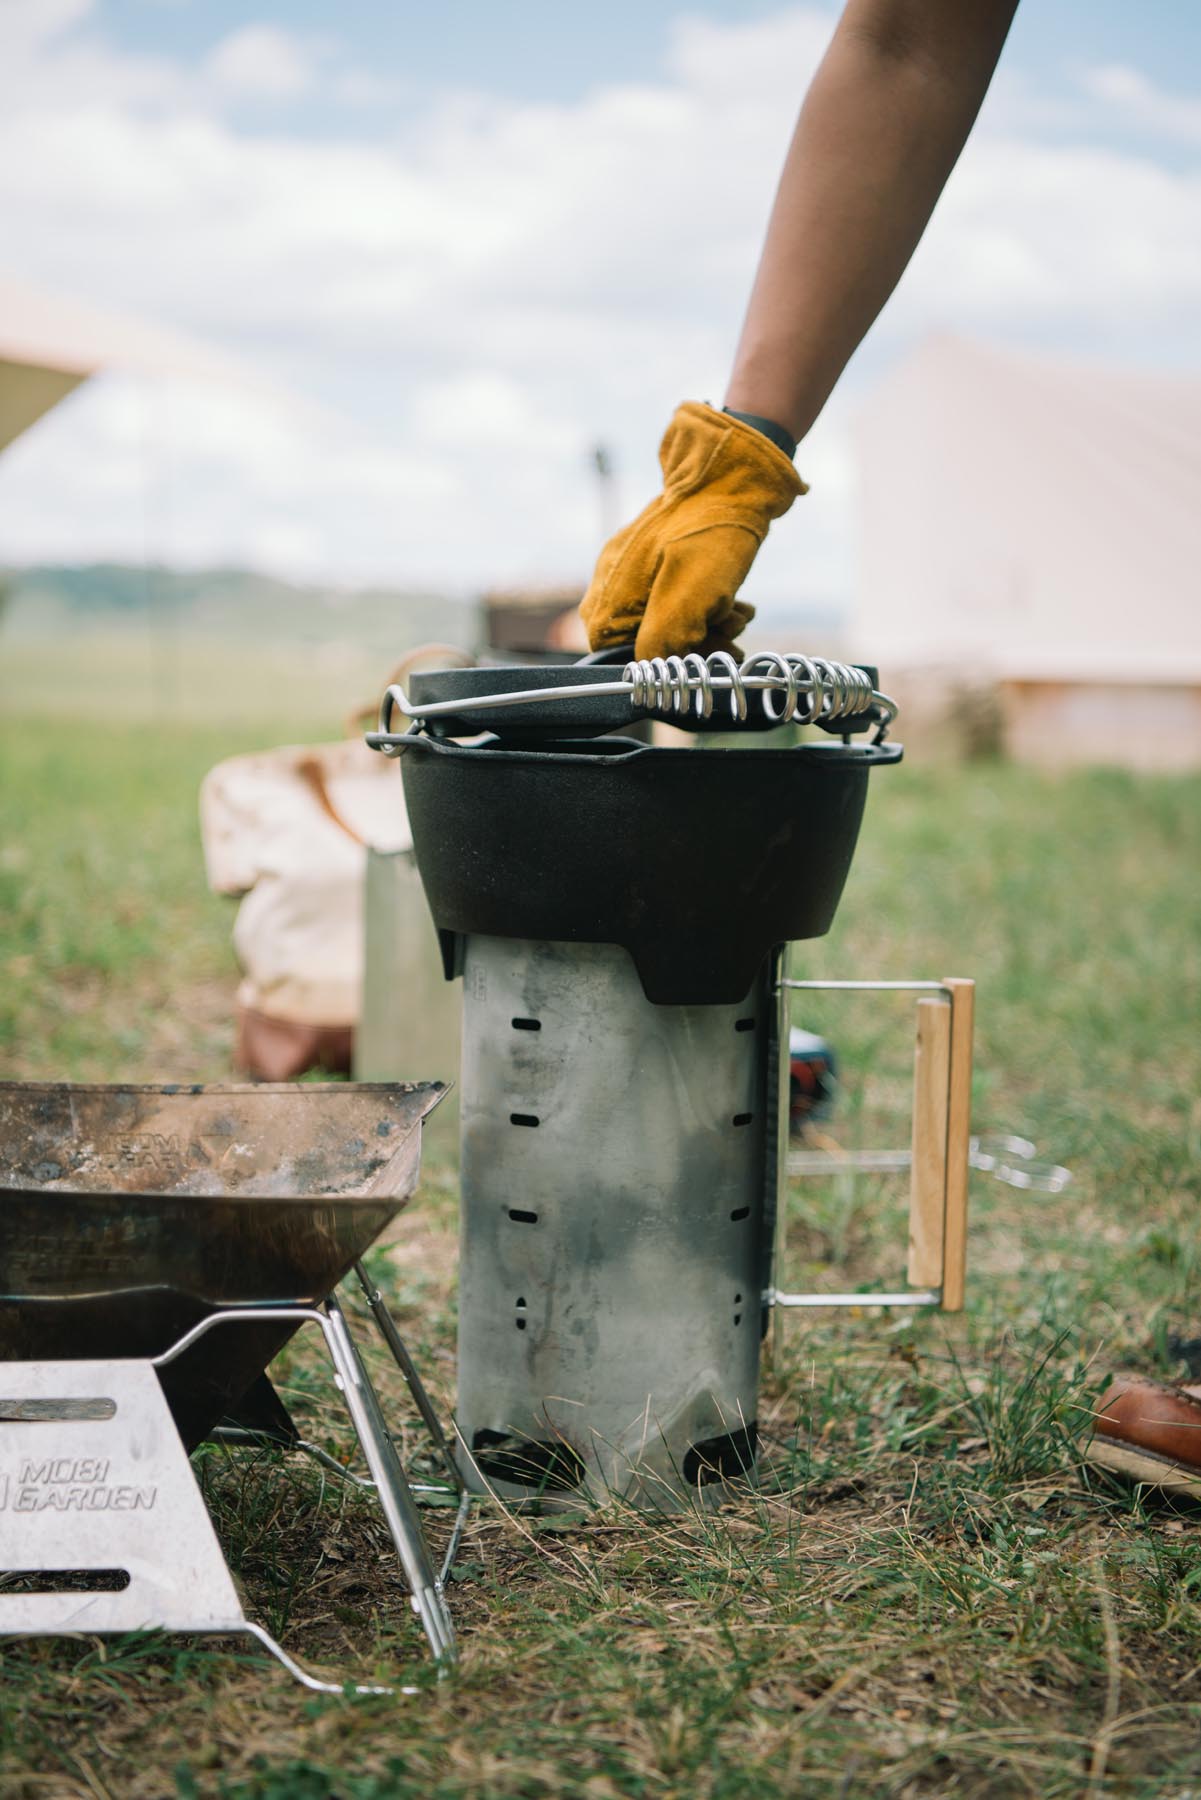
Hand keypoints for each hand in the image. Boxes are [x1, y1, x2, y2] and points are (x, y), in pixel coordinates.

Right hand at [580, 402, 804, 660]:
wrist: (732, 469)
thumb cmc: (709, 531)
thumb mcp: (690, 597)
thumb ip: (664, 641)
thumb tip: (656, 667)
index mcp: (607, 595)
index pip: (620, 656)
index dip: (662, 662)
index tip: (699, 653)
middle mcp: (610, 583)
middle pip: (646, 641)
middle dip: (692, 644)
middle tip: (731, 634)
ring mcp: (632, 566)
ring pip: (666, 620)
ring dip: (707, 627)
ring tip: (739, 614)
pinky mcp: (656, 555)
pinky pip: (675, 596)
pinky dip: (706, 606)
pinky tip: (734, 601)